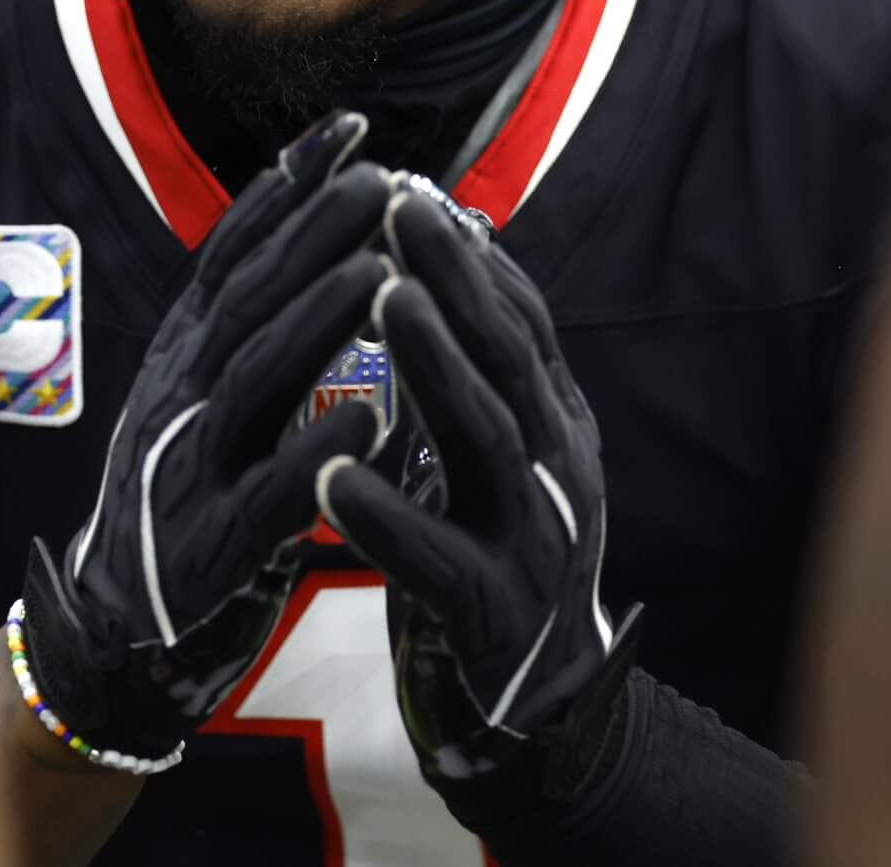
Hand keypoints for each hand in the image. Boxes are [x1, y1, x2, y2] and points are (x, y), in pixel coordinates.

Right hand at [19, 112, 395, 763]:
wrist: (117, 630)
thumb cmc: (187, 498)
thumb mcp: (206, 396)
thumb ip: (252, 325)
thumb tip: (318, 232)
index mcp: (184, 354)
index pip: (237, 249)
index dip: (292, 184)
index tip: (355, 127)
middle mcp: (180, 394)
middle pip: (250, 297)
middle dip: (316, 231)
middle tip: (383, 177)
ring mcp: (189, 466)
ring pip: (255, 378)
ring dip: (317, 318)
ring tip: (379, 269)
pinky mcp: (209, 545)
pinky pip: (267, 494)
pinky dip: (314, 454)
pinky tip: (368, 422)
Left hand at [317, 180, 639, 806]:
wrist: (538, 705)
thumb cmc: (498, 555)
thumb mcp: (498, 451)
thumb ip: (481, 366)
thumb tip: (463, 248)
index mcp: (555, 426)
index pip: (519, 322)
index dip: (469, 255)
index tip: (411, 185)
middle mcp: (557, 470)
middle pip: (510, 358)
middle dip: (455, 279)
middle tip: (399, 205)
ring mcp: (533, 541)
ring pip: (488, 439)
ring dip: (437, 365)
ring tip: (385, 300)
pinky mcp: (493, 612)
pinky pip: (437, 559)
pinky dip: (387, 514)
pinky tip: (333, 474)